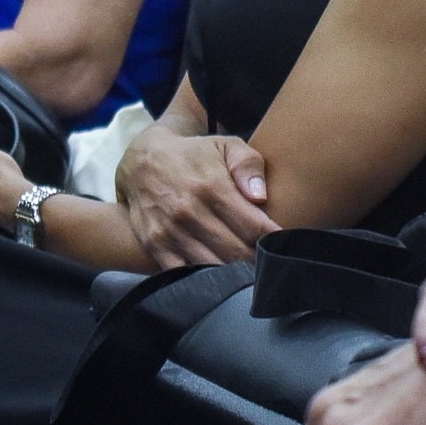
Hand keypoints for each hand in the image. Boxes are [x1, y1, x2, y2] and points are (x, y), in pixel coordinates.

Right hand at [118, 124, 278, 266]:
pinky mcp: (155, 245)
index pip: (254, 227)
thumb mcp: (225, 145)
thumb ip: (248, 165)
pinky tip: (217, 276)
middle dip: (258, 261)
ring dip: (234, 274)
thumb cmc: (194, 155)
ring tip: (249, 271)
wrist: (141, 161)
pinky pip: (183, 274)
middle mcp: (190, 211)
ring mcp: (170, 231)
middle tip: (270, 262)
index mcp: (212, 186)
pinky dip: (203, 279)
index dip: (273, 240)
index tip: (284, 244)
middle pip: (236, 252)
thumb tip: (260, 196)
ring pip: (212, 267)